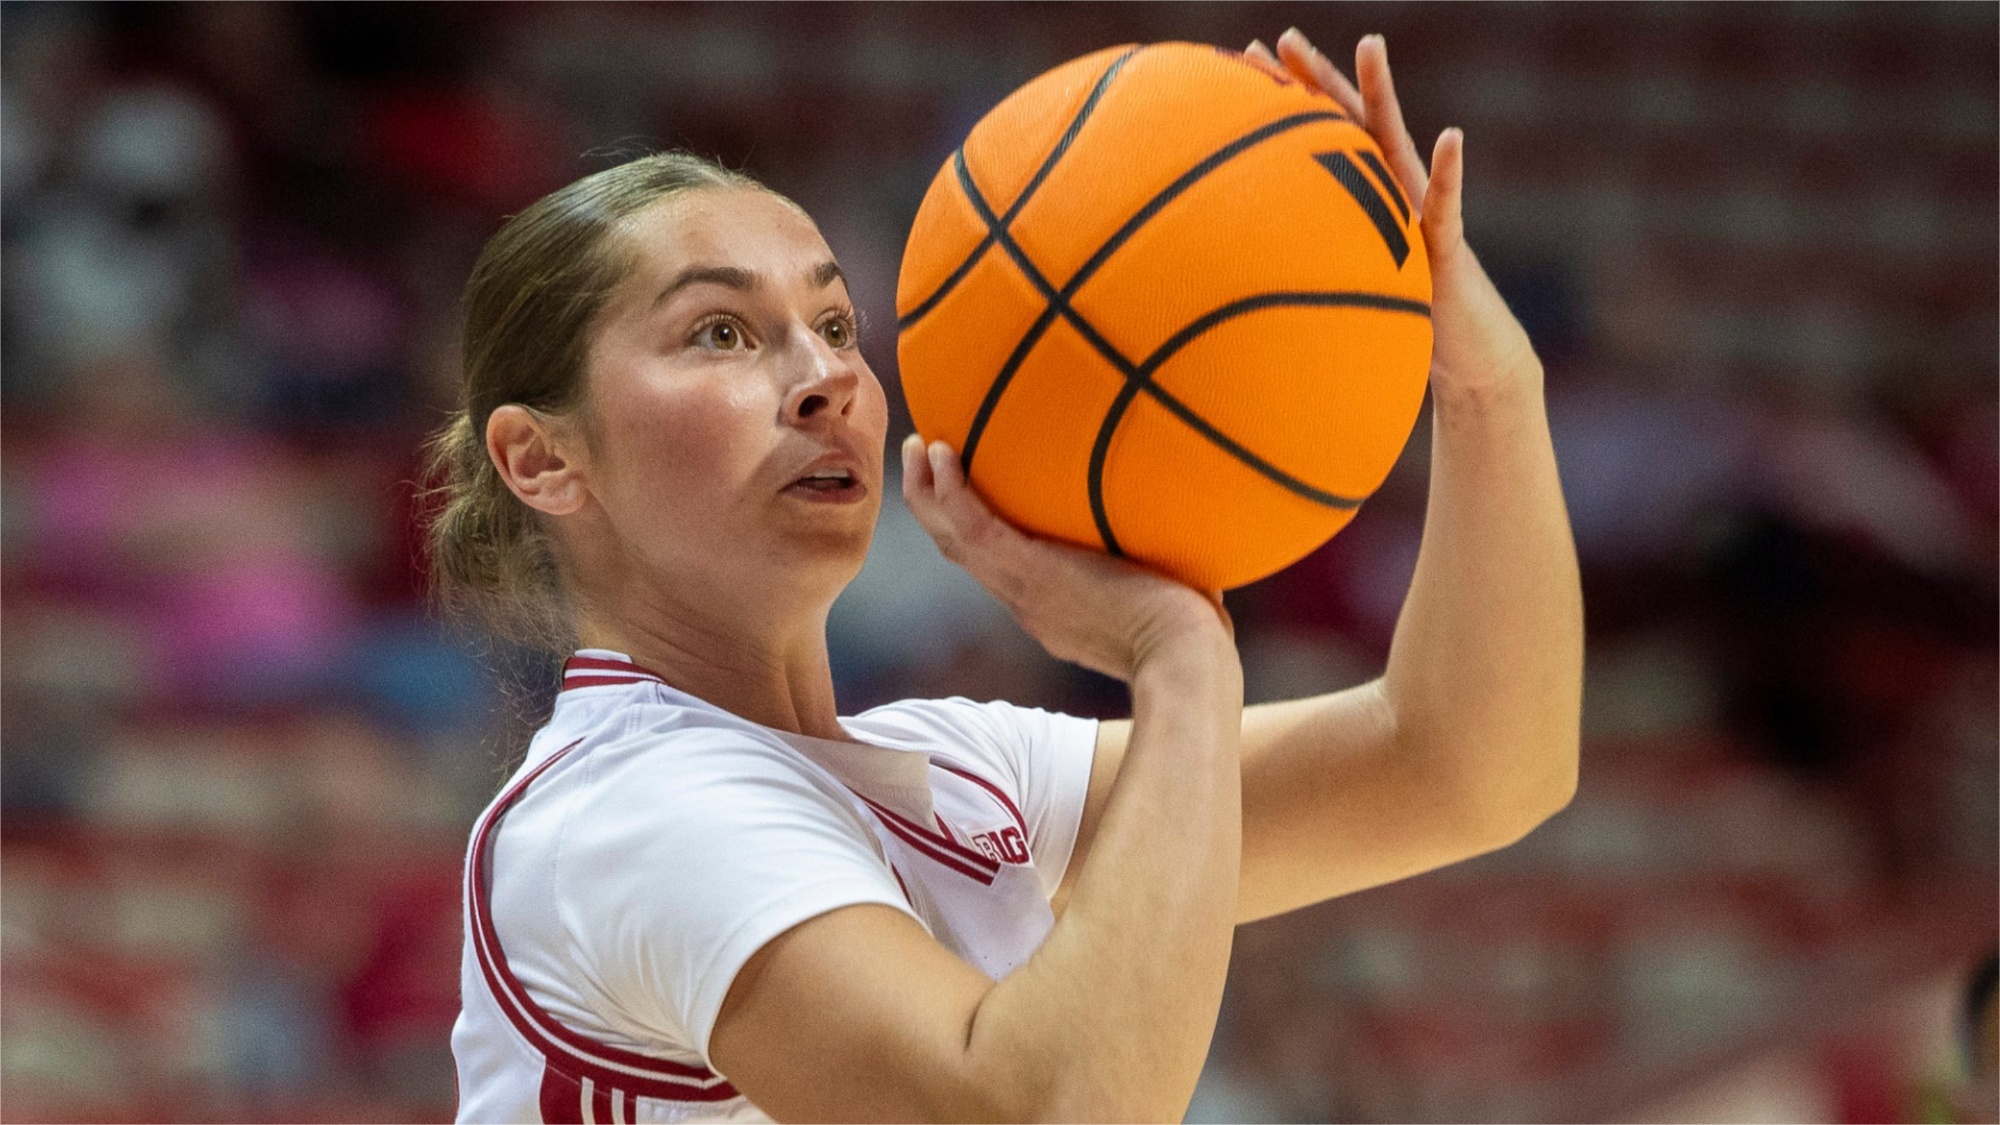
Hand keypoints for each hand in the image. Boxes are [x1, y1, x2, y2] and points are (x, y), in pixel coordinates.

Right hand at [901, 434, 1231, 681]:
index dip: (974, 533)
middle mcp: (1025, 601)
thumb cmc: (1194, 639)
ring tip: (918, 446)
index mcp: (1050, 609)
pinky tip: (941, 451)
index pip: (1000, 569)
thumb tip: (1194, 534)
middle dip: (936, 507)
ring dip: (928, 492)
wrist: (1184, 661)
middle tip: (923, 462)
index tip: (970, 500)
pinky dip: (949, 491)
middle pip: (961, 551)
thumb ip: (1165, 569)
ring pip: (952, 538)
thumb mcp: (1168, 601)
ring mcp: (1021, 588)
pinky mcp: (1028, 571)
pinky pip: (972, 524)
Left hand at [1245, 30, 1541, 399]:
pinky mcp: (1449, 253)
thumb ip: (1300, 284)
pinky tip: (1451, 139)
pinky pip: (1446, 209)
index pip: (1314, 142)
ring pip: (1396, 145)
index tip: (1240, 63)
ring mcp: (1421, 217)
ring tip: (1370, 44)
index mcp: (1359, 204)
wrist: (1469, 364)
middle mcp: (1390, 197)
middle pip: (1347, 125)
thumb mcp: (1338, 300)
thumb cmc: (1401, 330)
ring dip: (1382, 95)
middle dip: (1315, 79)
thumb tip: (1229, 293)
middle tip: (1282, 36)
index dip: (1282, 103)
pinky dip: (1449, 176)